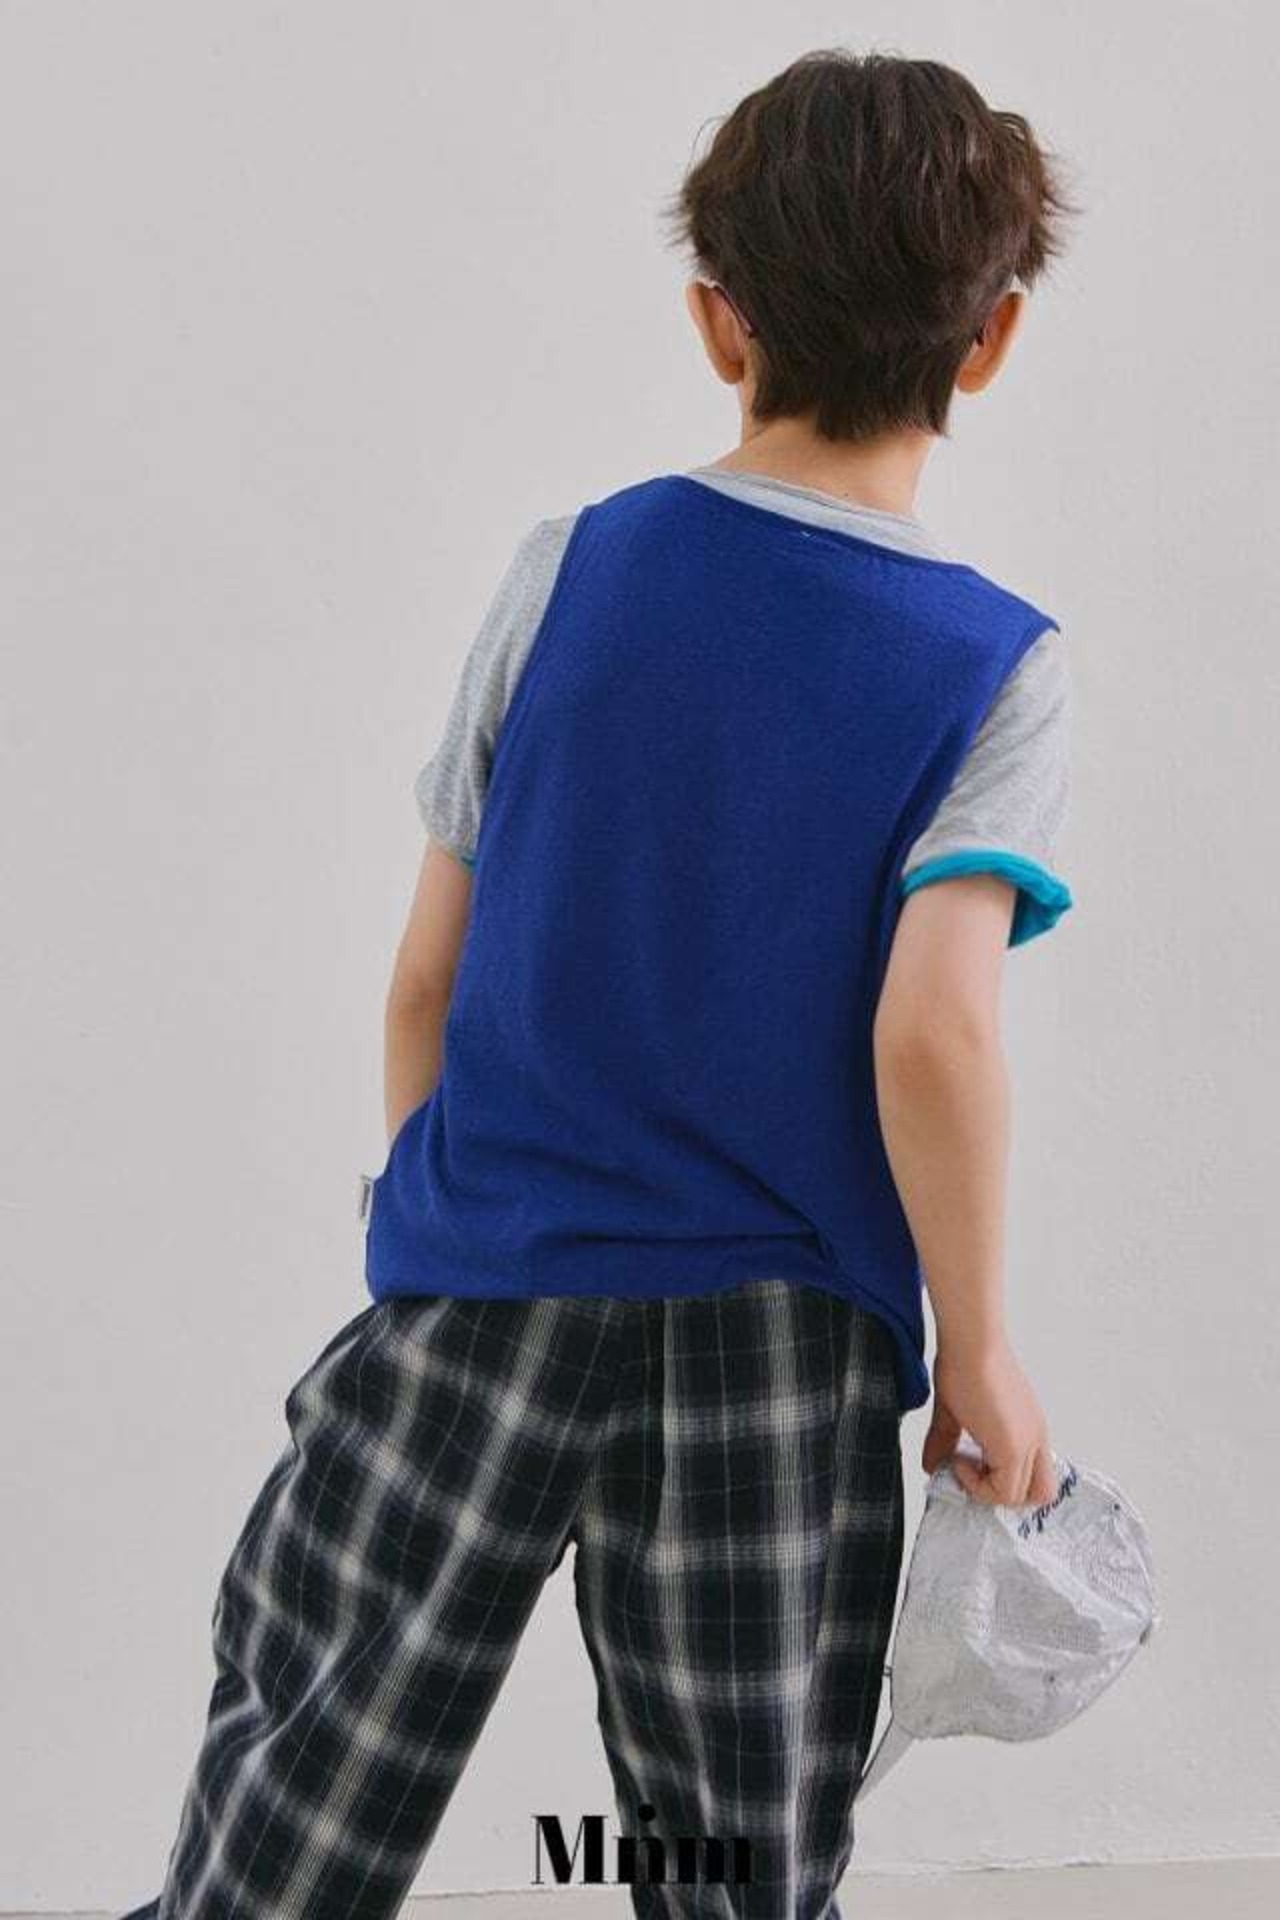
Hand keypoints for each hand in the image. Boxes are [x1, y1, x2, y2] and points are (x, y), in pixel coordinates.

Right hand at [922, 1334, 1057, 1507]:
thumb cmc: (965, 1362)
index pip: (1034, 1476)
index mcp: (1027, 1429)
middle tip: (972, 1475)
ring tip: (961, 1464)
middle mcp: (1035, 1439)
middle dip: (1001, 1494)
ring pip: (1020, 1497)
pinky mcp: (1013, 1448)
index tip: (969, 1466)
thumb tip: (933, 1465)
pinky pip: (1002, 1490)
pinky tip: (957, 1457)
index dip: (1002, 1480)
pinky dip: (977, 1485)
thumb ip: (946, 1442)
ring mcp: (1027, 1444)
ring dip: (986, 1491)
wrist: (969, 1343)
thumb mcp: (955, 1412)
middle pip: (1039, 1493)